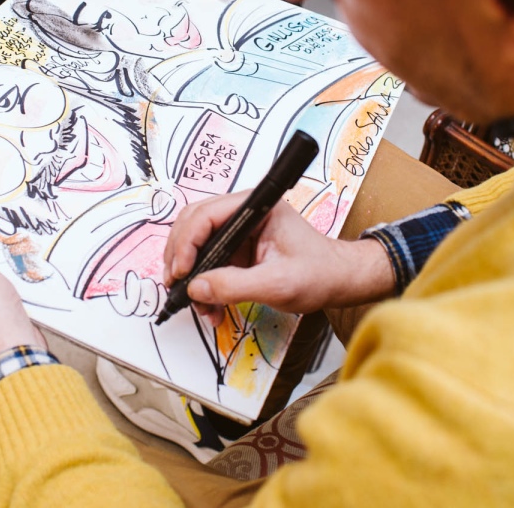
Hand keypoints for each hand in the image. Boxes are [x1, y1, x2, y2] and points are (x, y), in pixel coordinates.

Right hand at [164, 192, 394, 324]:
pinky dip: (203, 284)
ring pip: (197, 244)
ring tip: (199, 306)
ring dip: (190, 274)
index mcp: (257, 207)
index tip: (182, 272)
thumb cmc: (319, 274)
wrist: (338, 281)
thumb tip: (196, 288)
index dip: (187, 242)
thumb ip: (235, 285)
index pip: (207, 214)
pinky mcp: (238, 249)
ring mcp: (239, 230)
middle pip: (193, 225)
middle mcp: (244, 213)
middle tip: (176, 286)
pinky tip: (210, 306)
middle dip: (180, 257)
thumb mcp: (277, 284)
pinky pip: (208, 261)